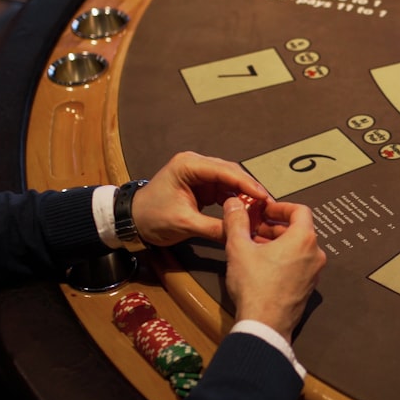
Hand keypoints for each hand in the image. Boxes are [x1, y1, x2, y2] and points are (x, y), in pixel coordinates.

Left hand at [132, 151, 270, 246]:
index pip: (224, 171)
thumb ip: (213, 227)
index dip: (247, 183)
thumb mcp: (183, 224)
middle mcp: (196, 165)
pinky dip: (236, 200)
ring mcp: (200, 175)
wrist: (132, 222)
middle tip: (267, 204)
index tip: (264, 197)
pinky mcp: (202, 186)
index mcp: (188, 166)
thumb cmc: (151, 218)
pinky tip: (246, 211)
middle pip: (231, 173)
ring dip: (244, 195)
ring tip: (261, 209)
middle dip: (249, 189)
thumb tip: (238, 235)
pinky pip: (225, 191)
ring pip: (230, 182)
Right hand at [223, 198, 326, 340]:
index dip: (280, 206)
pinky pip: (299, 264)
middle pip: (299, 229)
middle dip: (275, 226)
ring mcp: (314, 272)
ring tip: (255, 246)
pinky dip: (284, 258)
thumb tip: (234, 203)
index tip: (265, 210)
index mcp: (304, 239)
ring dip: (278, 242)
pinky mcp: (308, 287)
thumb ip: (236, 221)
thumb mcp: (239, 248)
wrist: (265, 325)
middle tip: (254, 228)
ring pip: (298, 248)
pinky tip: (262, 264)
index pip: (299, 210)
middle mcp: (315, 253)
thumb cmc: (254, 285)